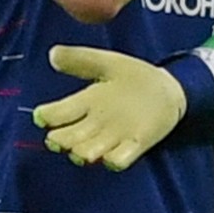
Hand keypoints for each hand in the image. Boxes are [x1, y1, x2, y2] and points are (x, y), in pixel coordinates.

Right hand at [32, 45, 185, 170]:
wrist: (169, 89)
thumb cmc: (134, 76)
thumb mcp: (108, 63)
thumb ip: (81, 59)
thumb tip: (53, 52)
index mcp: (85, 102)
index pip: (56, 114)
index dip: (46, 117)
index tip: (43, 116)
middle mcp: (94, 123)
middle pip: (67, 138)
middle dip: (61, 141)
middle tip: (61, 139)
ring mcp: (115, 136)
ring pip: (88, 152)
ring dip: (84, 152)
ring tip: (85, 150)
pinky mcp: (136, 145)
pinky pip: (120, 159)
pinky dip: (115, 160)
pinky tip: (116, 154)